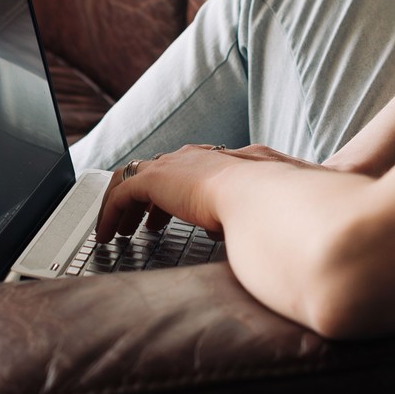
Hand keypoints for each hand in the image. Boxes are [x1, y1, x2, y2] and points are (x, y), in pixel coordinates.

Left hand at [95, 144, 316, 241]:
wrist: (270, 201)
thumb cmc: (287, 213)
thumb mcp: (280, 214)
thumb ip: (268, 219)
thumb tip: (261, 236)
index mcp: (237, 162)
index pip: (203, 168)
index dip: (189, 191)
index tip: (183, 212)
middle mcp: (206, 157)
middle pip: (168, 168)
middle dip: (154, 196)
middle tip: (147, 223)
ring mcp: (180, 164)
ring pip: (139, 177)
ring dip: (128, 204)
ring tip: (120, 230)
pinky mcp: (157, 179)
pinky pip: (122, 193)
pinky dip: (111, 212)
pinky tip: (107, 235)